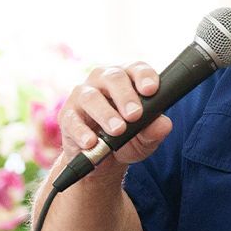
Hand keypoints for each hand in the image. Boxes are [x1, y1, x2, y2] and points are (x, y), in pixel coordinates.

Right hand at [55, 63, 172, 181]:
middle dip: (125, 96)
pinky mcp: (67, 116)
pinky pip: (72, 120)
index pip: (136, 68)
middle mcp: (103, 81)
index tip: (151, 90)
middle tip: (135, 115)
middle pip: (113, 77)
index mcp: (127, 79)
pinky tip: (92, 142)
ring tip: (117, 130)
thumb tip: (164, 124)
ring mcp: (82, 96)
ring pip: (91, 97)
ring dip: (105, 113)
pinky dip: (82, 132)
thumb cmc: (127, 140)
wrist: (103, 162)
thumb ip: (155, 131)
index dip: (144, 76)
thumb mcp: (146, 138)